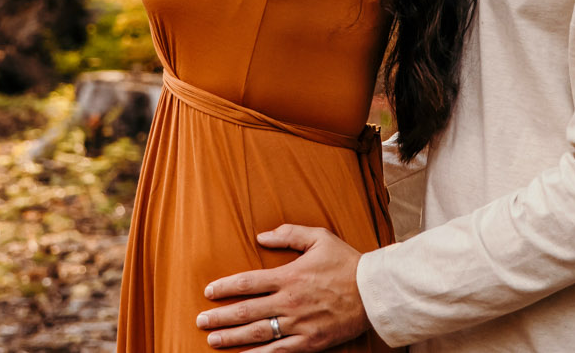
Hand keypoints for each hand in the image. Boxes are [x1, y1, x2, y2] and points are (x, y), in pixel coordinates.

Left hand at [196, 226, 368, 350]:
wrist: (374, 292)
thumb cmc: (346, 262)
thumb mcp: (319, 237)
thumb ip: (288, 234)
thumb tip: (260, 235)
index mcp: (289, 276)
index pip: (248, 282)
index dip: (225, 287)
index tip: (208, 292)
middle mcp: (289, 301)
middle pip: (246, 310)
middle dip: (220, 316)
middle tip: (200, 321)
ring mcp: (299, 324)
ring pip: (258, 333)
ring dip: (232, 338)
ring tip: (212, 340)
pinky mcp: (309, 342)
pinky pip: (279, 352)